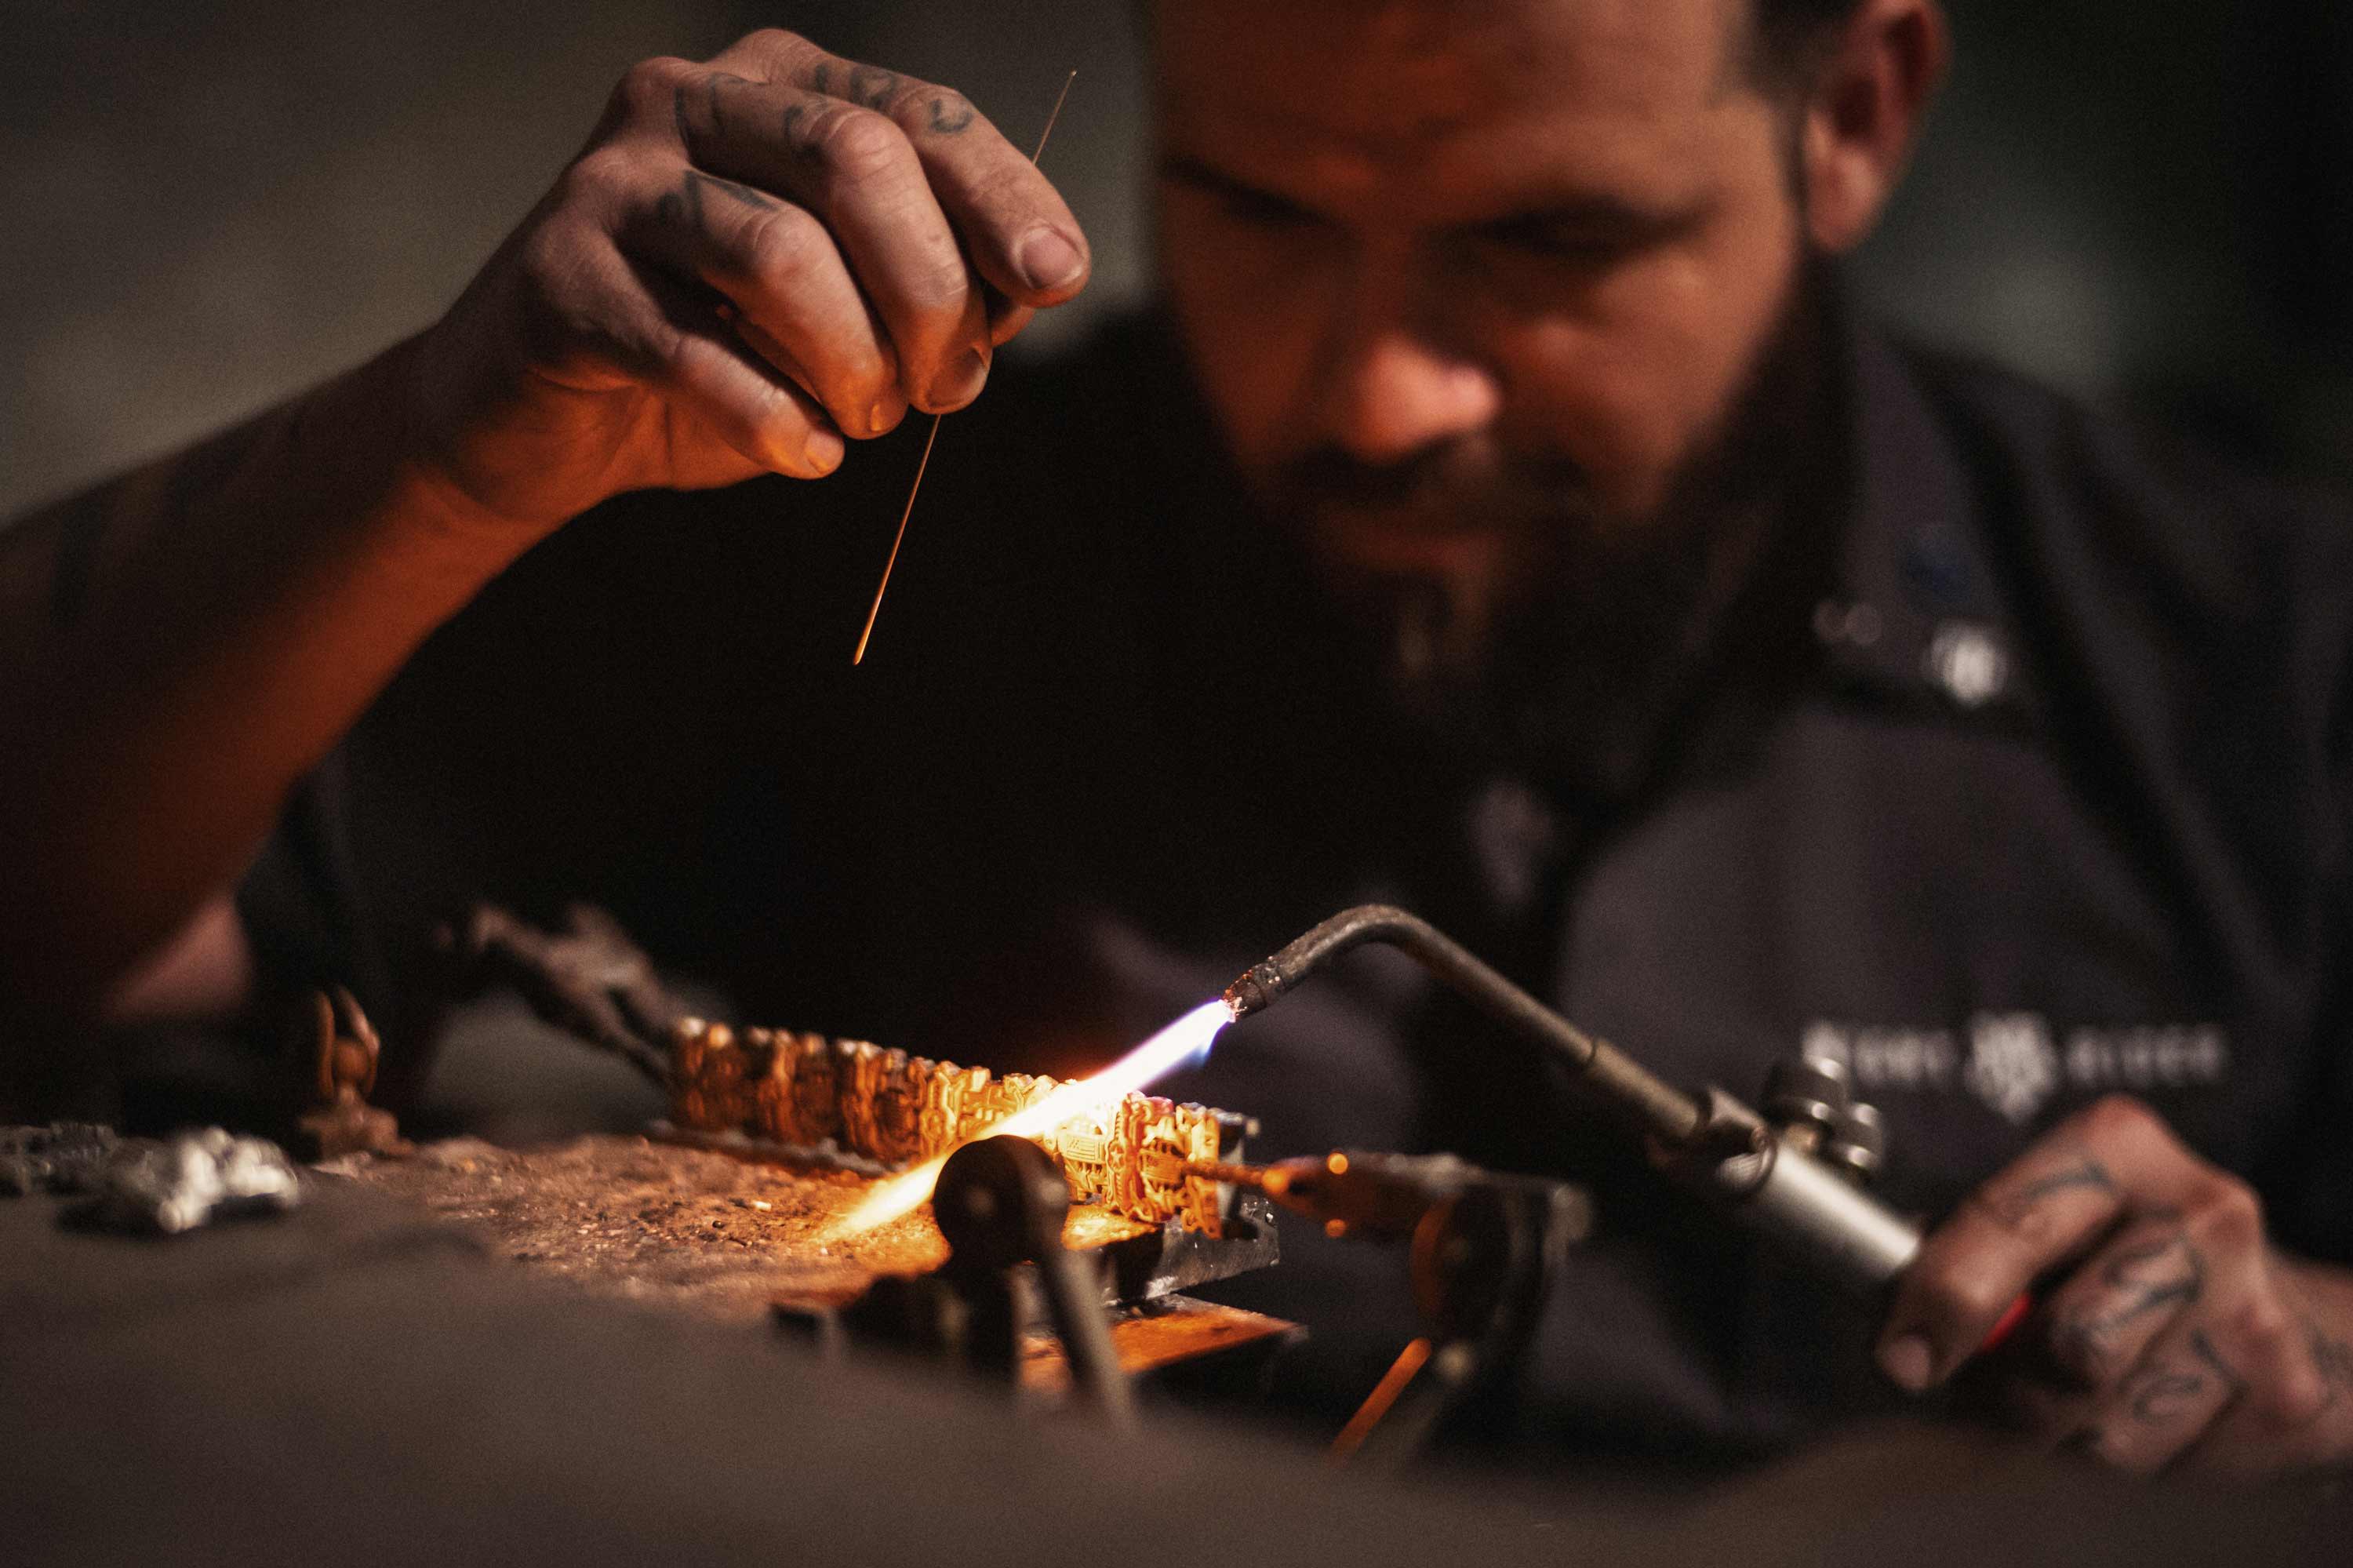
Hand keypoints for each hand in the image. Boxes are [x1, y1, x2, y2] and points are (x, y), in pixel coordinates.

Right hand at [407, 29, 1089, 529]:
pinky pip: (693, 349)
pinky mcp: (556, 276)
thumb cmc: (721, 355)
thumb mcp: (852, 311)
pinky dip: (772, 418)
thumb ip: (938, 281)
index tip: (1057, 280)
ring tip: (863, 421)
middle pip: (855, 160)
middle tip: (946, 389)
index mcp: (779, 83)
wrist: (539, 418)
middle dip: (928, 291)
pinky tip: (805, 453)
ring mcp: (612, 181)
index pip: (918, 113)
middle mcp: (690, 98)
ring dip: (852, 363)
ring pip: (778, 253)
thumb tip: (1032, 282)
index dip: (1003, 195)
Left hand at [1878, 1095, 2352, 1475]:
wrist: (2283, 1317)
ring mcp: (2255, 1311)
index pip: (2010, 1221)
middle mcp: (2201, 1217)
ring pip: (2106, 1427)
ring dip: (2060, 1439)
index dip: (1943, 1297)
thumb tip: (1896, 1331)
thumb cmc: (2123, 1263)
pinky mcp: (2287, 1400)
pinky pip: (2164, 1472)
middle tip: (1994, 1389)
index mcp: (2117, 1147)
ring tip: (2071, 1402)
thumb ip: (1965, 1255)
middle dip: (2009, 1388)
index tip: (1902, 1356)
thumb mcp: (2045, 1223)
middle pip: (2068, 1343)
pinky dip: (2129, 1465)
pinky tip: (2145, 1420)